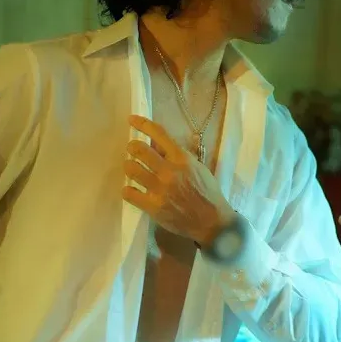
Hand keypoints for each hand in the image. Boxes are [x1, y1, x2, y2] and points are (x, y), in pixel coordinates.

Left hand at [123, 115, 234, 245]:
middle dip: (132, 147)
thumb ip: (177, 154)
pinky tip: (133, 190)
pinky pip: (129, 193)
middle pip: (139, 149)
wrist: (211, 221)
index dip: (141, 124)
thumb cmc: (206, 191)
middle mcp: (169, 171)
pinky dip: (128, 190)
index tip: (131, 120)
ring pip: (131, 169)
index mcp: (181, 158)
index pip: (158, 134)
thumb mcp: (197, 166)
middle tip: (133, 151)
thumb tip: (156, 143)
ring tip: (134, 170)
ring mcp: (160, 189)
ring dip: (130, 167)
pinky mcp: (153, 206)